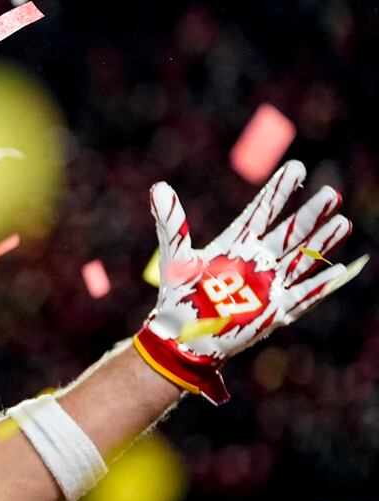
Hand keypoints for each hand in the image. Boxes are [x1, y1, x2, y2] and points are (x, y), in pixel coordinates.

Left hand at [134, 159, 365, 403]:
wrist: (182, 333)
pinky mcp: (275, 310)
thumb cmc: (180, 293)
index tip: (297, 167)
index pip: (263, 211)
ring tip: (342, 223)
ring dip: (322, 243)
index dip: (279, 190)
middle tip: (331, 194)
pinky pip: (302, 296)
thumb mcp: (176, 255)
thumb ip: (172, 222)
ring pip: (302, 258)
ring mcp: (269, 284)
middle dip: (310, 214)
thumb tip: (158, 188)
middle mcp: (259, 260)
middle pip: (290, 232)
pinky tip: (339, 270)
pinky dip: (319, 285)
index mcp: (237, 243)